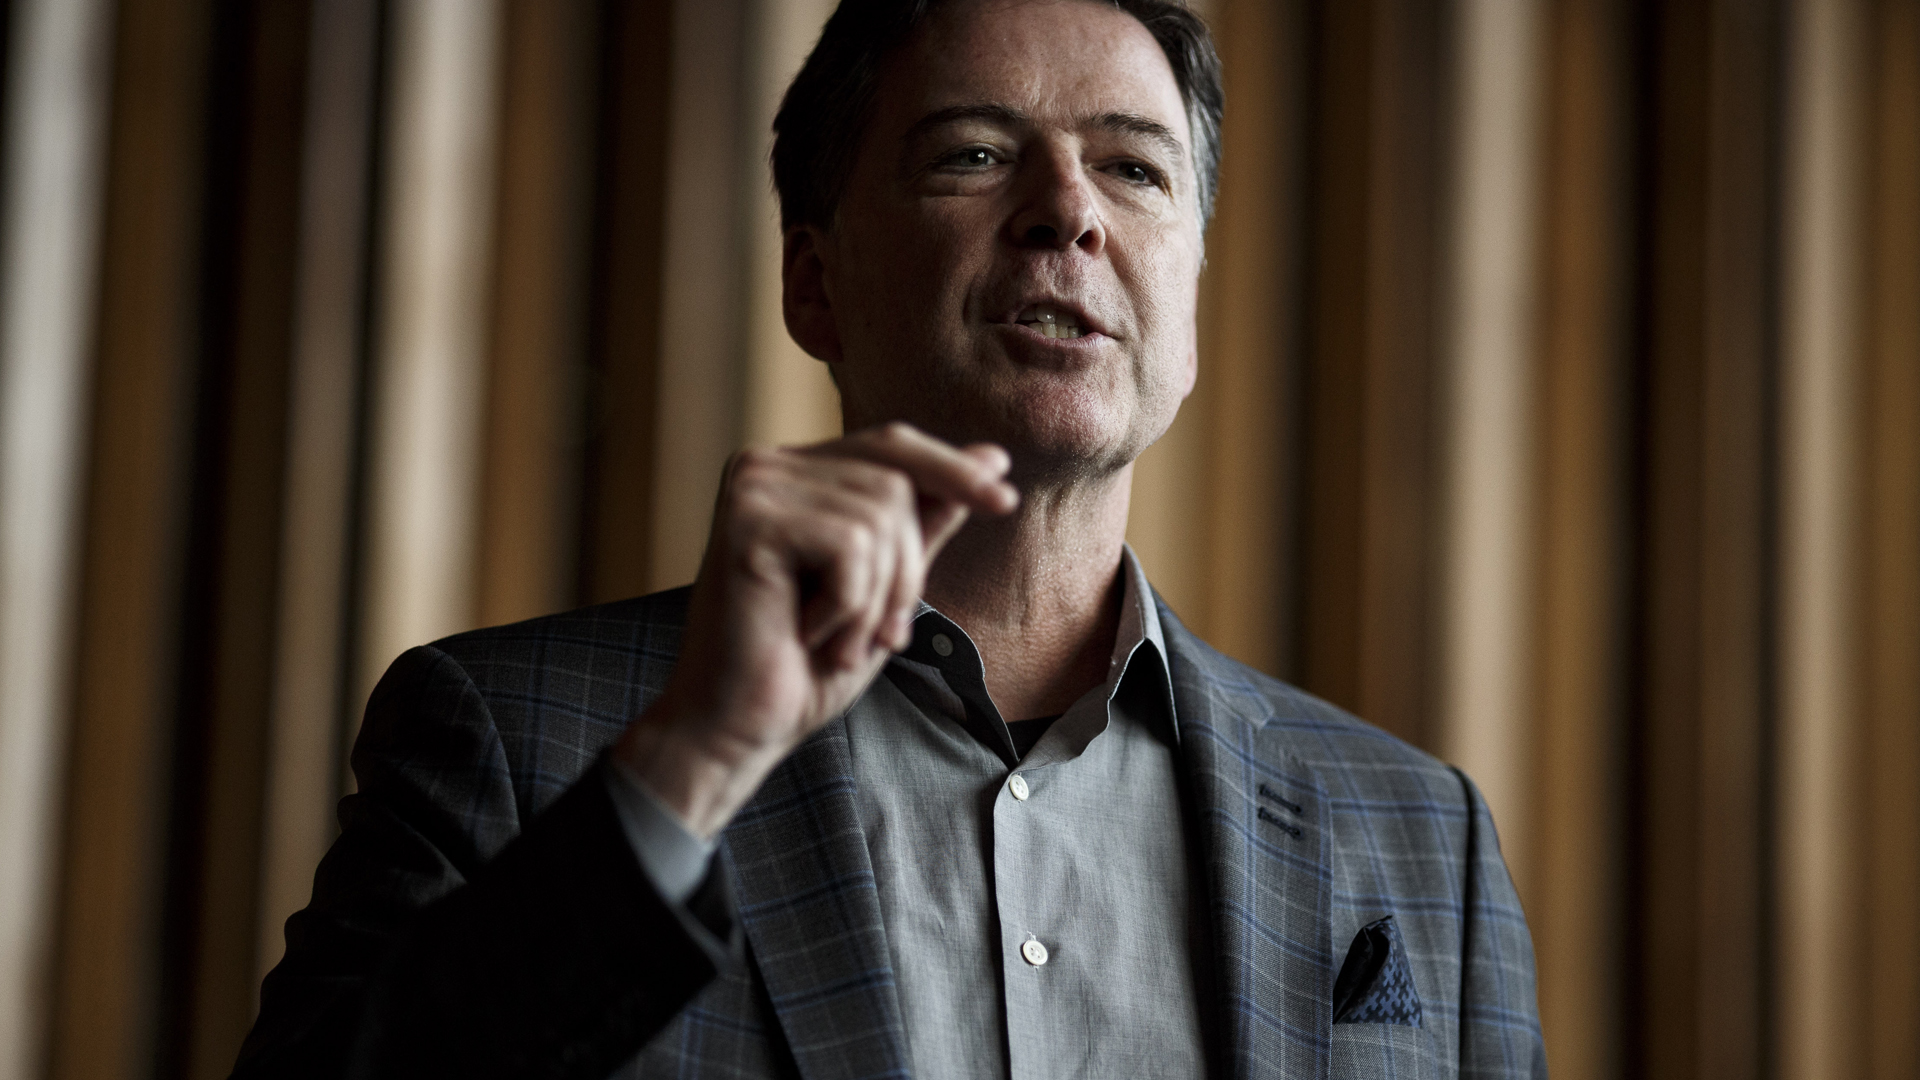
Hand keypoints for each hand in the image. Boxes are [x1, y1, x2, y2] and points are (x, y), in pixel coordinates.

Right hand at [612, 422, 1018, 837]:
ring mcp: (752, 486)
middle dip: (906, 568)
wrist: (739, 728)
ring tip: (834, 639)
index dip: (952, 469)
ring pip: (880, 514)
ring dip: (876, 597)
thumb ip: (929, 520)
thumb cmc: (807, 666)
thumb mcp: (888, 586)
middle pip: (897, 481)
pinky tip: (805, 633)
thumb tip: (994, 455)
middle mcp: (768, 467)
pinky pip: (850, 545)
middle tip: (878, 635)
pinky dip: (848, 605)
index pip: (892, 447)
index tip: (1007, 500)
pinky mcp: (747, 519)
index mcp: (796, 475)